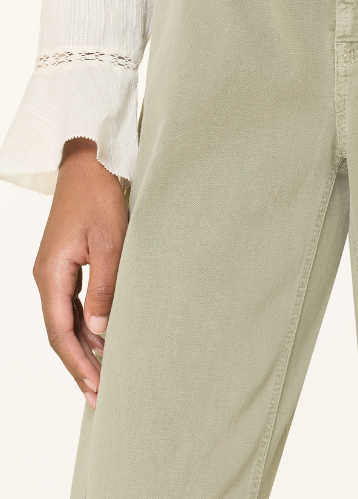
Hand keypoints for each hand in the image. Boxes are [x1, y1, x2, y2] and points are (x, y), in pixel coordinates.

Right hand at [33, 138, 127, 408]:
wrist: (89, 161)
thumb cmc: (99, 195)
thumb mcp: (110, 241)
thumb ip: (105, 286)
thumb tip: (100, 330)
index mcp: (51, 274)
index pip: (60, 332)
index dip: (77, 363)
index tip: (96, 389)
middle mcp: (47, 275)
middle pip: (59, 331)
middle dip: (78, 364)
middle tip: (98, 395)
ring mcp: (55, 269)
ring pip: (64, 319)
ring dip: (82, 346)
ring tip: (101, 374)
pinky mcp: (66, 261)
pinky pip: (71, 302)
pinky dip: (84, 324)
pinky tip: (100, 336)